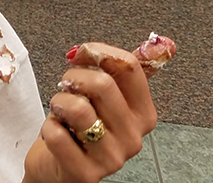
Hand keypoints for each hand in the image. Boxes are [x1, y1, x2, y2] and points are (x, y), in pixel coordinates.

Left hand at [23, 43, 157, 182]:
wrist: (57, 166)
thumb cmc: (79, 126)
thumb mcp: (105, 95)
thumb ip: (126, 68)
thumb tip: (163, 43)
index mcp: (143, 114)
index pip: (128, 67)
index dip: (96, 53)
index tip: (78, 55)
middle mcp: (134, 138)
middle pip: (103, 84)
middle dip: (73, 77)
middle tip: (65, 86)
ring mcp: (112, 159)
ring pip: (79, 108)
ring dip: (59, 102)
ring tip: (60, 111)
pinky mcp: (85, 174)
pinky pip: (57, 135)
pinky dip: (48, 128)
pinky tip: (56, 134)